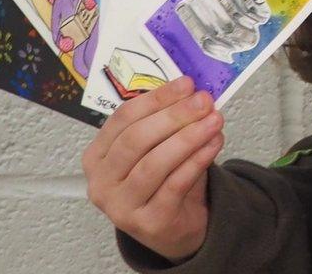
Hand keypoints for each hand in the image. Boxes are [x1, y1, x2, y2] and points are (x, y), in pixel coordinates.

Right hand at [83, 76, 223, 261]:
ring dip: (188, 137)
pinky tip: (214, 144)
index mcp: (97, 156)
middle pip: (136, 140)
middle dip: (174, 116)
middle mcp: (102, 182)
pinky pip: (174, 185)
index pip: (122, 119)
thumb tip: (193, 92)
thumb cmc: (164, 181)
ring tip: (214, 121)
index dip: (156, 98)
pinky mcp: (148, 222)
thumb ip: (167, 121)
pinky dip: (197, 160)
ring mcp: (121, 206)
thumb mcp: (157, 148)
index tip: (186, 84)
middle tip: (203, 101)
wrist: (175, 227)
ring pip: (154, 163)